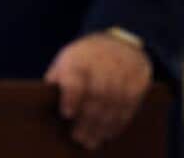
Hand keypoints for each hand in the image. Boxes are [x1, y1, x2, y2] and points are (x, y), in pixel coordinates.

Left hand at [44, 31, 152, 150]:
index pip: (75, 77)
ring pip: (114, 102)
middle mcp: (101, 63)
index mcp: (78, 57)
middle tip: (79, 139)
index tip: (66, 115)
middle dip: (87, 120)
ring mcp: (122, 72)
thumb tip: (45, 102)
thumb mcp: (65, 59)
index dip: (71, 97)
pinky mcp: (138, 80)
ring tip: (93, 141)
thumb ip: (57, 79)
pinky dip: (119, 122)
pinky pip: (129, 105)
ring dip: (103, 125)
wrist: (119, 41)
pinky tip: (109, 133)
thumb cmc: (84, 57)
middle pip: (96, 95)